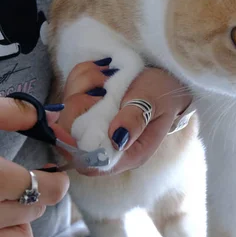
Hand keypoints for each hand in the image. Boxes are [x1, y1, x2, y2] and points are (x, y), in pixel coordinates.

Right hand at [0, 97, 69, 236]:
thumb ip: (4, 113)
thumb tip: (38, 115)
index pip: (37, 189)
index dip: (53, 183)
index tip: (53, 174)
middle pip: (33, 210)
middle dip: (39, 194)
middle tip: (31, 181)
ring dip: (24, 217)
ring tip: (12, 199)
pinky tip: (1, 218)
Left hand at [58, 61, 191, 174]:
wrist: (166, 80)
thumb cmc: (163, 95)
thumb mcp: (154, 104)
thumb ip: (135, 120)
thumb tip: (116, 138)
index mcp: (127, 154)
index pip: (90, 164)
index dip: (72, 146)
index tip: (69, 119)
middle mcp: (107, 145)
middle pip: (71, 136)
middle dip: (79, 105)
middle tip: (101, 84)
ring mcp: (94, 127)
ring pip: (67, 111)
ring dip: (82, 86)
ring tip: (107, 74)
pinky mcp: (88, 110)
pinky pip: (70, 93)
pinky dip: (81, 78)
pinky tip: (101, 72)